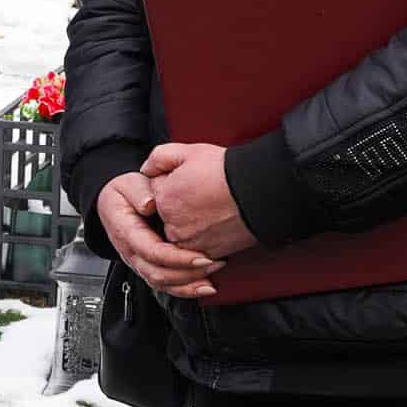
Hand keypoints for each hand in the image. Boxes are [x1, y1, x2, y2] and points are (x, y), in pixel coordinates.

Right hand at [97, 167, 223, 297]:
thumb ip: (138, 192)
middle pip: (159, 274)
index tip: (203, 257)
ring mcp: (138, 263)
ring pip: (162, 284)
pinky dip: (185, 289)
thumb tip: (150, 203)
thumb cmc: (122, 194)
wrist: (112, 203)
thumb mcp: (127, 185)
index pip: (153, 252)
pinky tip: (203, 287)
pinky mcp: (148, 267)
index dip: (178, 258)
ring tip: (212, 283)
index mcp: (127, 233)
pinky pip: (165, 285)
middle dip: (189, 274)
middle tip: (214, 265)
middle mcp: (131, 253)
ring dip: (188, 286)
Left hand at [146, 144, 257, 261]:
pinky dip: (205, 237)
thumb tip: (147, 169)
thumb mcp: (188, 152)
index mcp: (164, 199)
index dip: (174, 182)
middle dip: (181, 204)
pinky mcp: (207, 254)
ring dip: (192, 222)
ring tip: (213, 207)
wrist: (260, 192)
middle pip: (168, 213)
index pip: (157, 191)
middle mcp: (172, 224)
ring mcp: (189, 242)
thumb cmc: (228, 172)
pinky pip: (198, 247)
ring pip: (182, 232)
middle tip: (204, 194)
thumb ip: (159, 158)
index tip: (191, 180)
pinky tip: (217, 221)